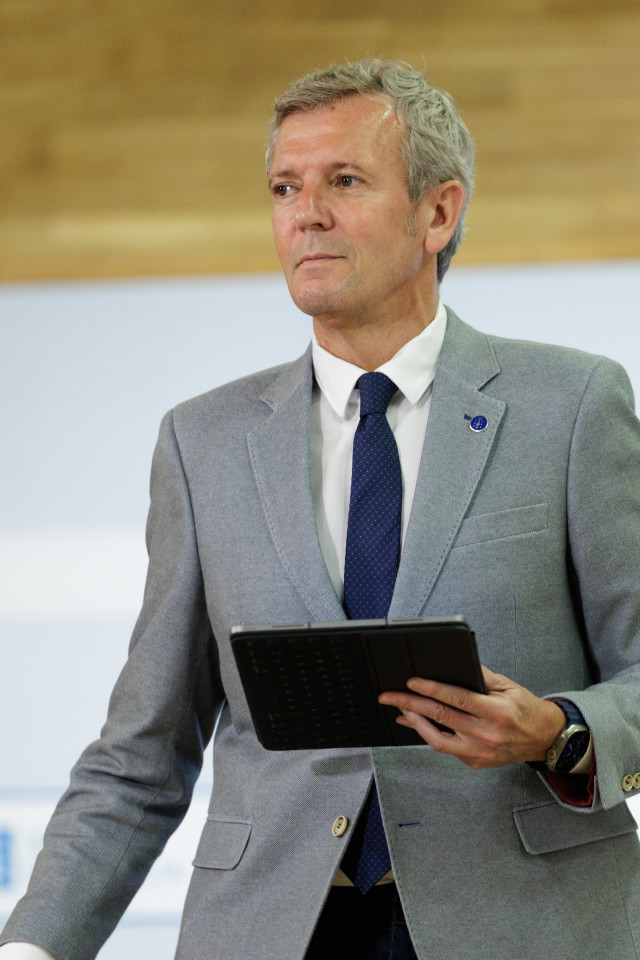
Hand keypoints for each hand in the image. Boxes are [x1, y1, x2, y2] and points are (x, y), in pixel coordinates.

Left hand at [378, 666, 565, 768]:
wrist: (544, 738)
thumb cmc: (525, 709)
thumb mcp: (507, 686)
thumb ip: (480, 676)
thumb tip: (453, 665)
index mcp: (495, 712)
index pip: (456, 698)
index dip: (430, 689)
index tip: (410, 682)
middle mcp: (486, 734)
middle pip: (440, 717)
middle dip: (410, 704)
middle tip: (389, 696)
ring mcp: (480, 751)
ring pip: (437, 740)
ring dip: (415, 723)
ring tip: (400, 710)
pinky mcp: (475, 762)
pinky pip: (446, 748)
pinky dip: (429, 735)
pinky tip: (418, 723)